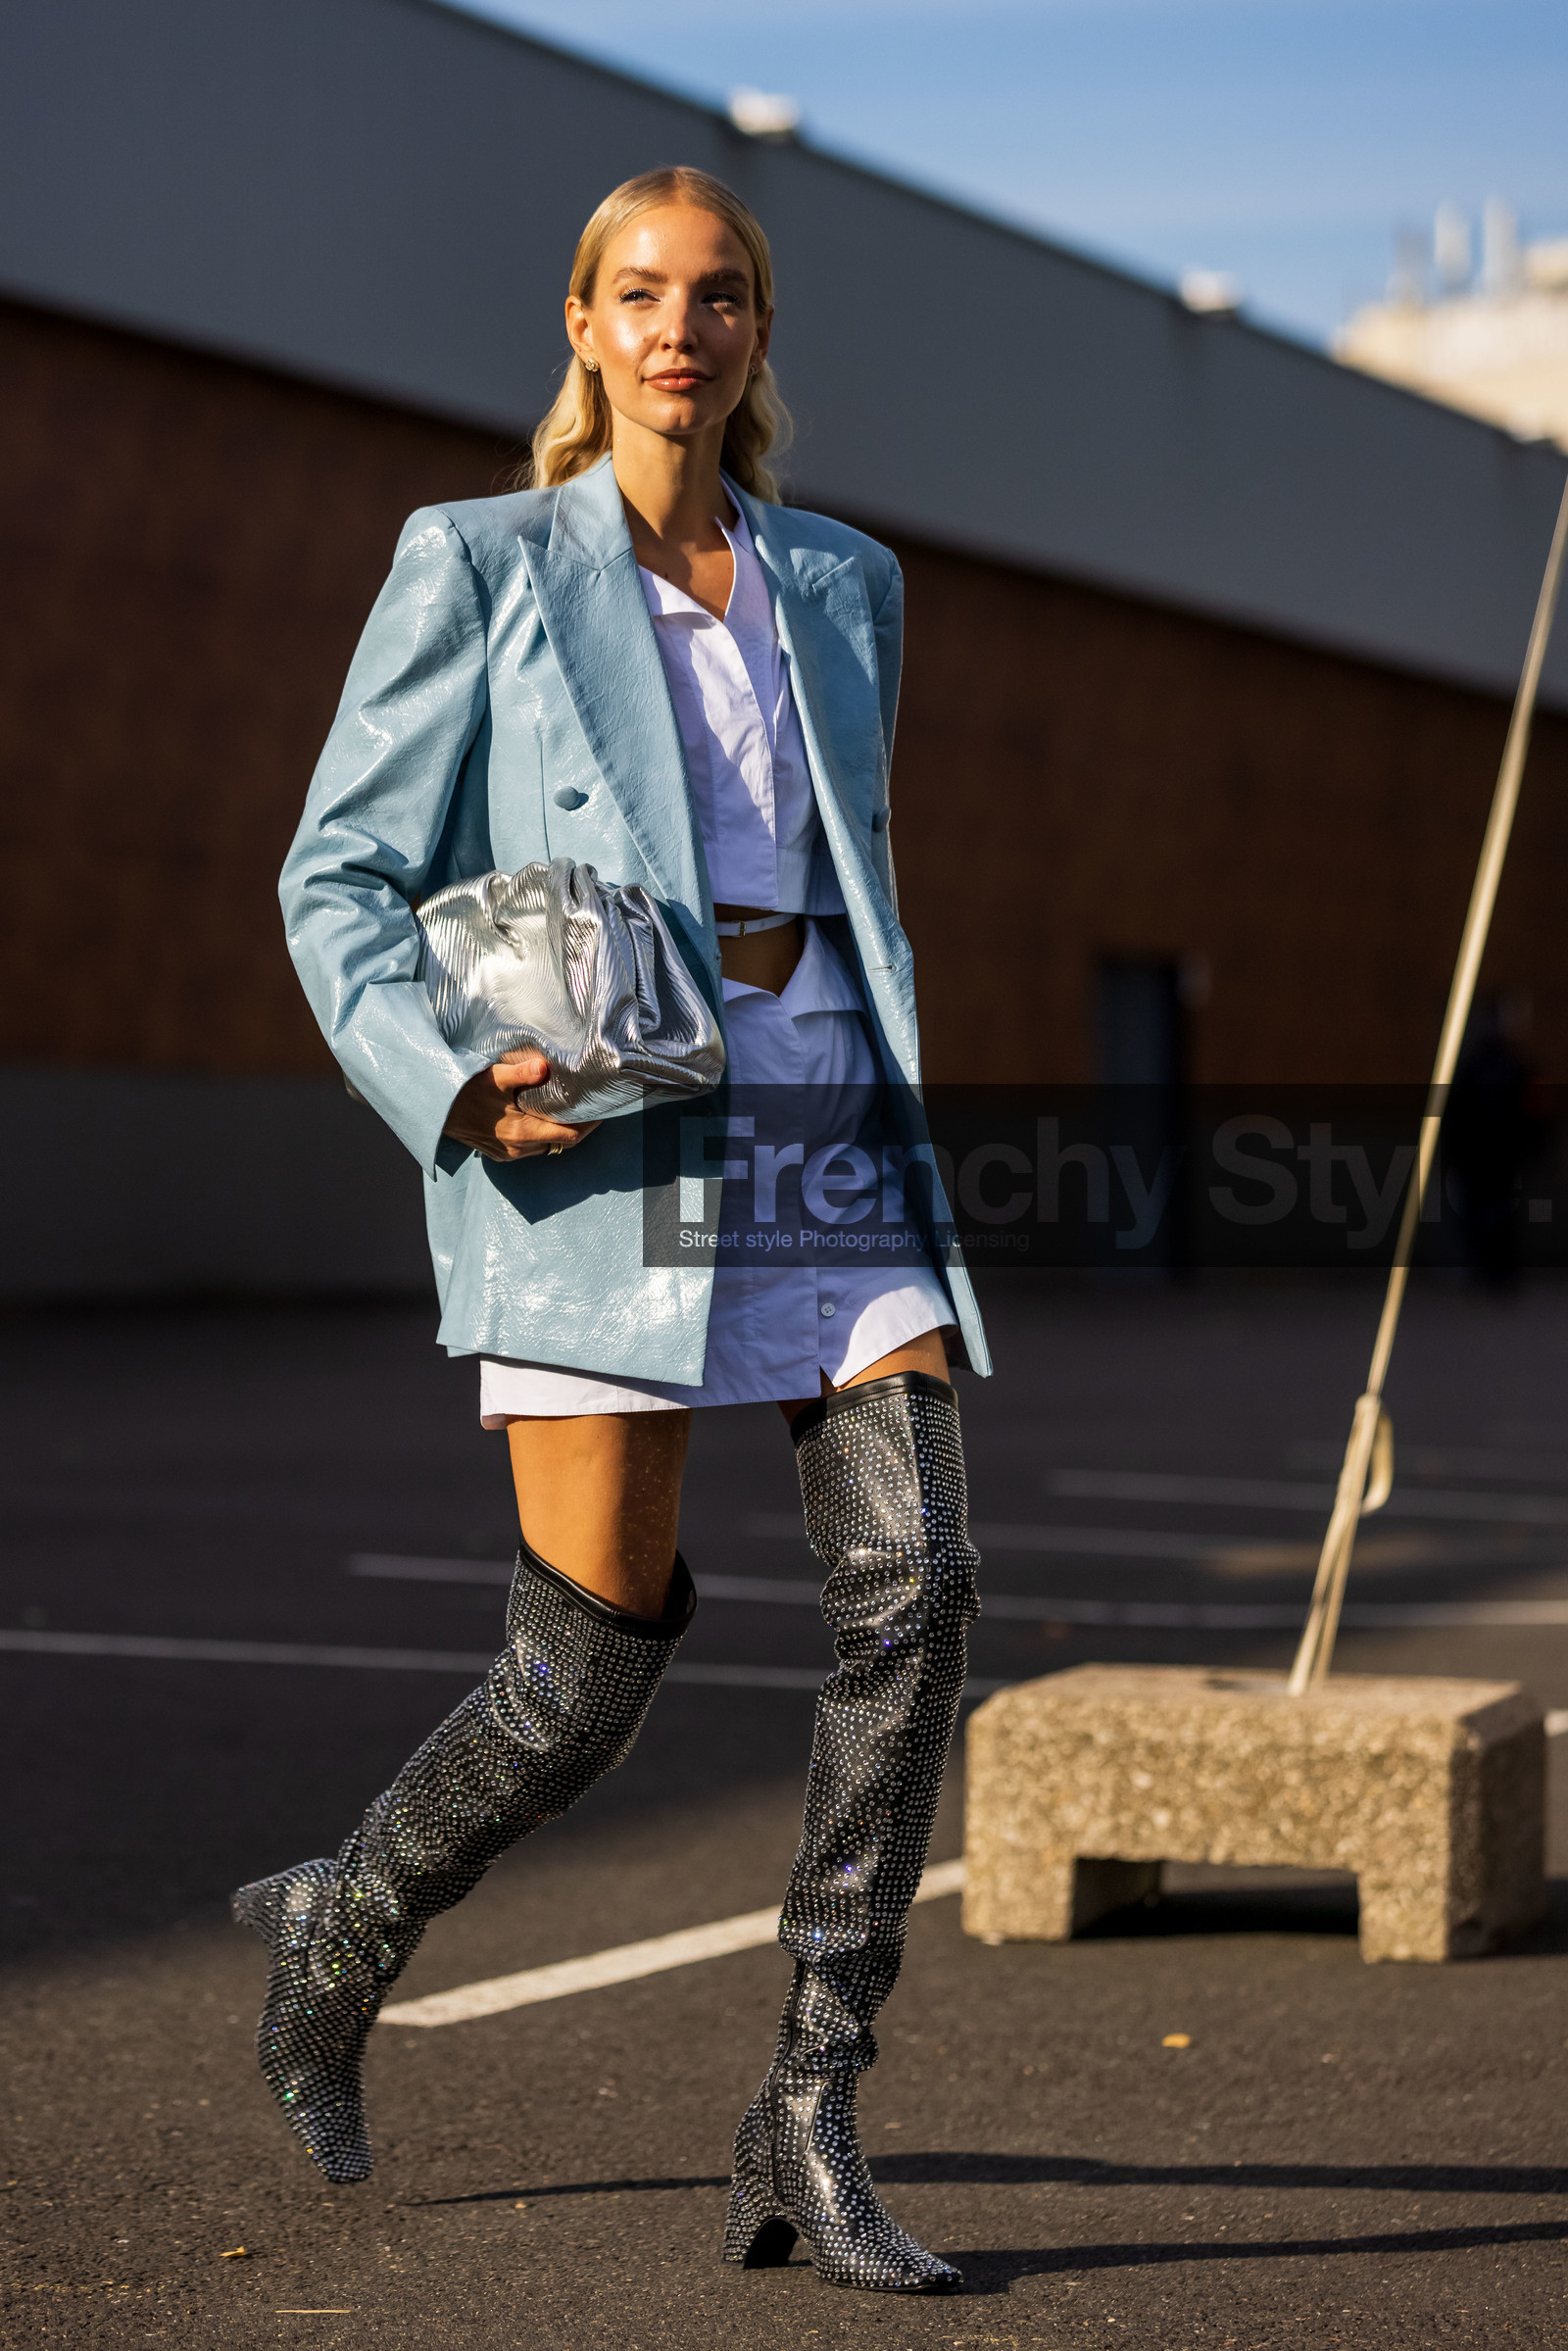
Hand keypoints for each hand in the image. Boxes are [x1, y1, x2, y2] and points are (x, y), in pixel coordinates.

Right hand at [443, 1051, 600, 1163]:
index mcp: (522, 1133)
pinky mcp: (499, 1153)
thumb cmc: (464, 1091)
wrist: (435, 1111)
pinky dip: (542, 1135)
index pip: (569, 1136)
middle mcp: (518, 1149)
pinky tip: (544, 1118)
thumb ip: (521, 1073)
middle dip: (578, 1127)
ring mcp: (508, 1153)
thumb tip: (544, 1066)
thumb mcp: (493, 1077)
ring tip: (573, 1111)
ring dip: (559, 1132)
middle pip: (561, 1143)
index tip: (602, 1109)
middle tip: (592, 1108)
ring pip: (546, 1146)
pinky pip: (530, 1148)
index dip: (589, 1124)